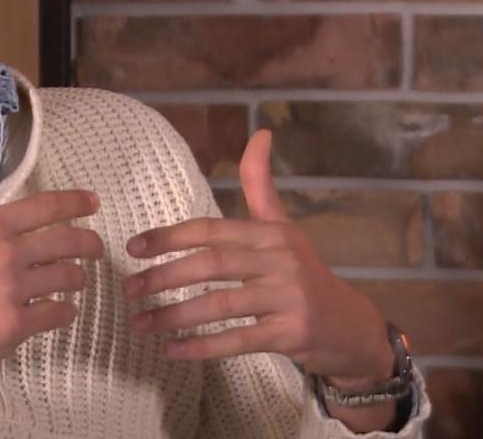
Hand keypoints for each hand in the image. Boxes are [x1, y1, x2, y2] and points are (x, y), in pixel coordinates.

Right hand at [0, 126, 104, 422]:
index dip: (75, 203)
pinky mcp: (15, 327)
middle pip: (65, 242)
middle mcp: (6, 255)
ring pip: (66, 277)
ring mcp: (13, 292)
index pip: (44, 207)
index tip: (93, 202)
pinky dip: (65, 311)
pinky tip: (62, 311)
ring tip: (75, 280)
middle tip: (96, 248)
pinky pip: (57, 314)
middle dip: (88, 243)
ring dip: (76, 278)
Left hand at [122, 130, 393, 386]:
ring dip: (174, 316)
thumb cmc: (305, 274)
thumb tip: (260, 132)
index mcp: (271, 233)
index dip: (169, 236)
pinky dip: (201, 347)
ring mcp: (288, 298)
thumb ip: (261, 185)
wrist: (352, 328)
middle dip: (164, 276)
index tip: (133, 248)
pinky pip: (238, 340)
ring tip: (140, 324)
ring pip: (219, 304)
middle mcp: (280, 261)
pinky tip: (172, 351)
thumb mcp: (284, 228)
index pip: (211, 229)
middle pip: (211, 265)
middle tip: (129, 290)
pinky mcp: (291, 334)